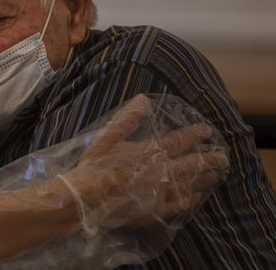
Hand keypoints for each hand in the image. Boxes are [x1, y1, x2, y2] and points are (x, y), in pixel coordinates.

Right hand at [60, 95, 228, 232]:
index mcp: (148, 153)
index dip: (193, 135)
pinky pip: (178, 205)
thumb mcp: (105, 139)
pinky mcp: (155, 210)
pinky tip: (196, 197)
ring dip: (203, 179)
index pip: (176, 142)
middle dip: (208, 160)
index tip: (207, 131)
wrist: (87, 198)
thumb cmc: (94, 167)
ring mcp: (159, 193)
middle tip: (223, 158)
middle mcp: (159, 172)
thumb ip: (126, 120)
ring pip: (187, 185)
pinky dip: (189, 200)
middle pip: (189, 164)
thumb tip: (142, 100)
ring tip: (216, 176)